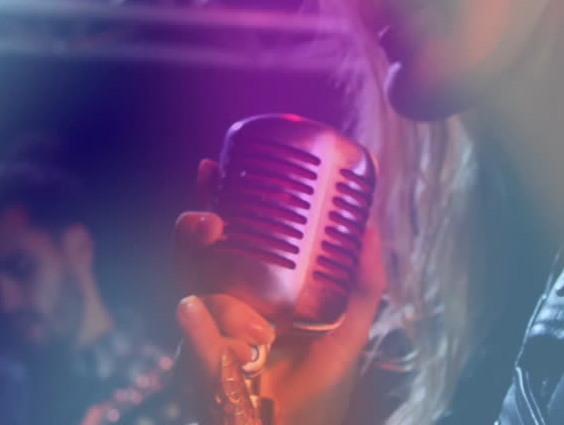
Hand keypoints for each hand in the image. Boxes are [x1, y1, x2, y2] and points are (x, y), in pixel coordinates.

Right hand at [173, 159, 387, 424]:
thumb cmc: (321, 395)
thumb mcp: (348, 334)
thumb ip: (363, 285)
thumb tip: (373, 227)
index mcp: (250, 294)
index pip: (222, 240)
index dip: (212, 202)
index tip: (212, 168)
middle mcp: (221, 311)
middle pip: (192, 259)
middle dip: (193, 233)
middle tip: (212, 221)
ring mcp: (205, 340)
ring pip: (191, 298)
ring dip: (216, 302)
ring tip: (253, 327)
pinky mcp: (198, 374)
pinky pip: (192, 347)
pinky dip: (196, 332)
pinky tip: (194, 313)